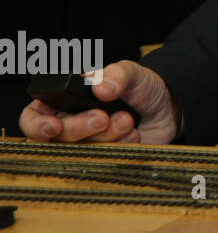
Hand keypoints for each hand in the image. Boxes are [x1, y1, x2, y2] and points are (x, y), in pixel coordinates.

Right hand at [19, 61, 178, 144]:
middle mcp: (72, 125)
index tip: (53, 125)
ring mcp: (88, 144)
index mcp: (65, 101)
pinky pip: (104, 160)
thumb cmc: (141, 88)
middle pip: (57, 137)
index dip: (36, 125)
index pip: (34, 117)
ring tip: (127, 119)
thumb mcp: (132, 72)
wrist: (169, 107)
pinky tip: (134, 133)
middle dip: (80, 128)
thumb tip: (101, 87)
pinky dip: (120, 146)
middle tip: (102, 117)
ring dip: (105, 136)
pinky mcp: (106, 157)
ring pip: (81, 149)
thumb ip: (118, 73)